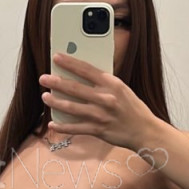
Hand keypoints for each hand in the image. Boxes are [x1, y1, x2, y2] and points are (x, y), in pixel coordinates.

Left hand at [39, 52, 158, 150]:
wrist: (145, 131)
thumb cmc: (132, 108)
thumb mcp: (121, 89)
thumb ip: (103, 83)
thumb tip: (80, 75)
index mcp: (112, 84)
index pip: (87, 69)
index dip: (70, 63)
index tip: (57, 57)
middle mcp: (106, 98)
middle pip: (75, 88)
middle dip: (56, 82)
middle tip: (43, 78)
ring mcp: (101, 115)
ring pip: (72, 108)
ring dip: (56, 102)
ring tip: (45, 97)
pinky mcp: (98, 130)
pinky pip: (76, 128)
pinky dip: (62, 127)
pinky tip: (52, 124)